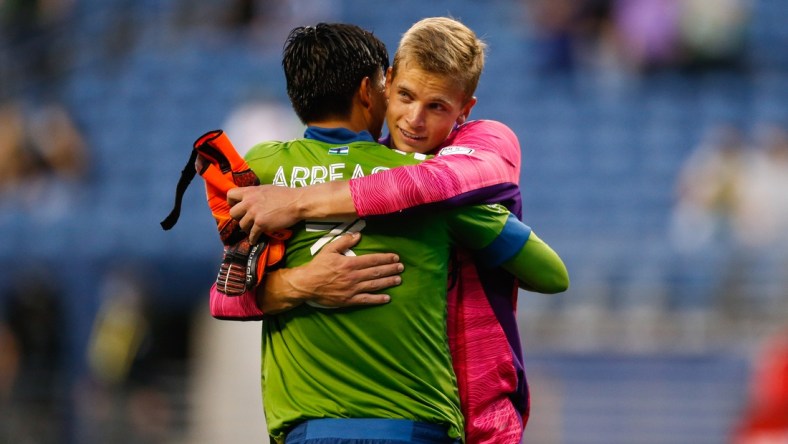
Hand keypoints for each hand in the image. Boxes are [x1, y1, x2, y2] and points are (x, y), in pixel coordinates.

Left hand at [228, 185, 301, 243]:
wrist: (296, 202)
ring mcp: (254, 213)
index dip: (232, 202)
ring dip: (247, 228)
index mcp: (250, 191)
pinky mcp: (261, 224)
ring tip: (253, 229)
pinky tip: (255, 240)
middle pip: (233, 213)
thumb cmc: (284, 194)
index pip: (230, 195)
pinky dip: (253, 238)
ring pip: (242, 225)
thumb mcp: (266, 189)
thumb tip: (250, 199)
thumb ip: (255, 194)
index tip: (238, 206)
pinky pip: (252, 234)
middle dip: (238, 217)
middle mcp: (249, 202)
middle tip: (246, 219)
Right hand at [261, 232, 402, 311]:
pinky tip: (387, 297)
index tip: (395, 257)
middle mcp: (353, 276)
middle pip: (376, 272)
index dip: (385, 258)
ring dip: (388, 282)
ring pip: (374, 285)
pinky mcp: (349, 300)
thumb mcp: (329, 249)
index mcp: (350, 263)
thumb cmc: (318, 266)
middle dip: (390, 269)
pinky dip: (378, 299)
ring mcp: (352, 289)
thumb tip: (358, 235)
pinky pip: (366, 300)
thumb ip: (344, 242)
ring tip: (398, 279)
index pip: (372, 260)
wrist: (306, 284)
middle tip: (401, 267)